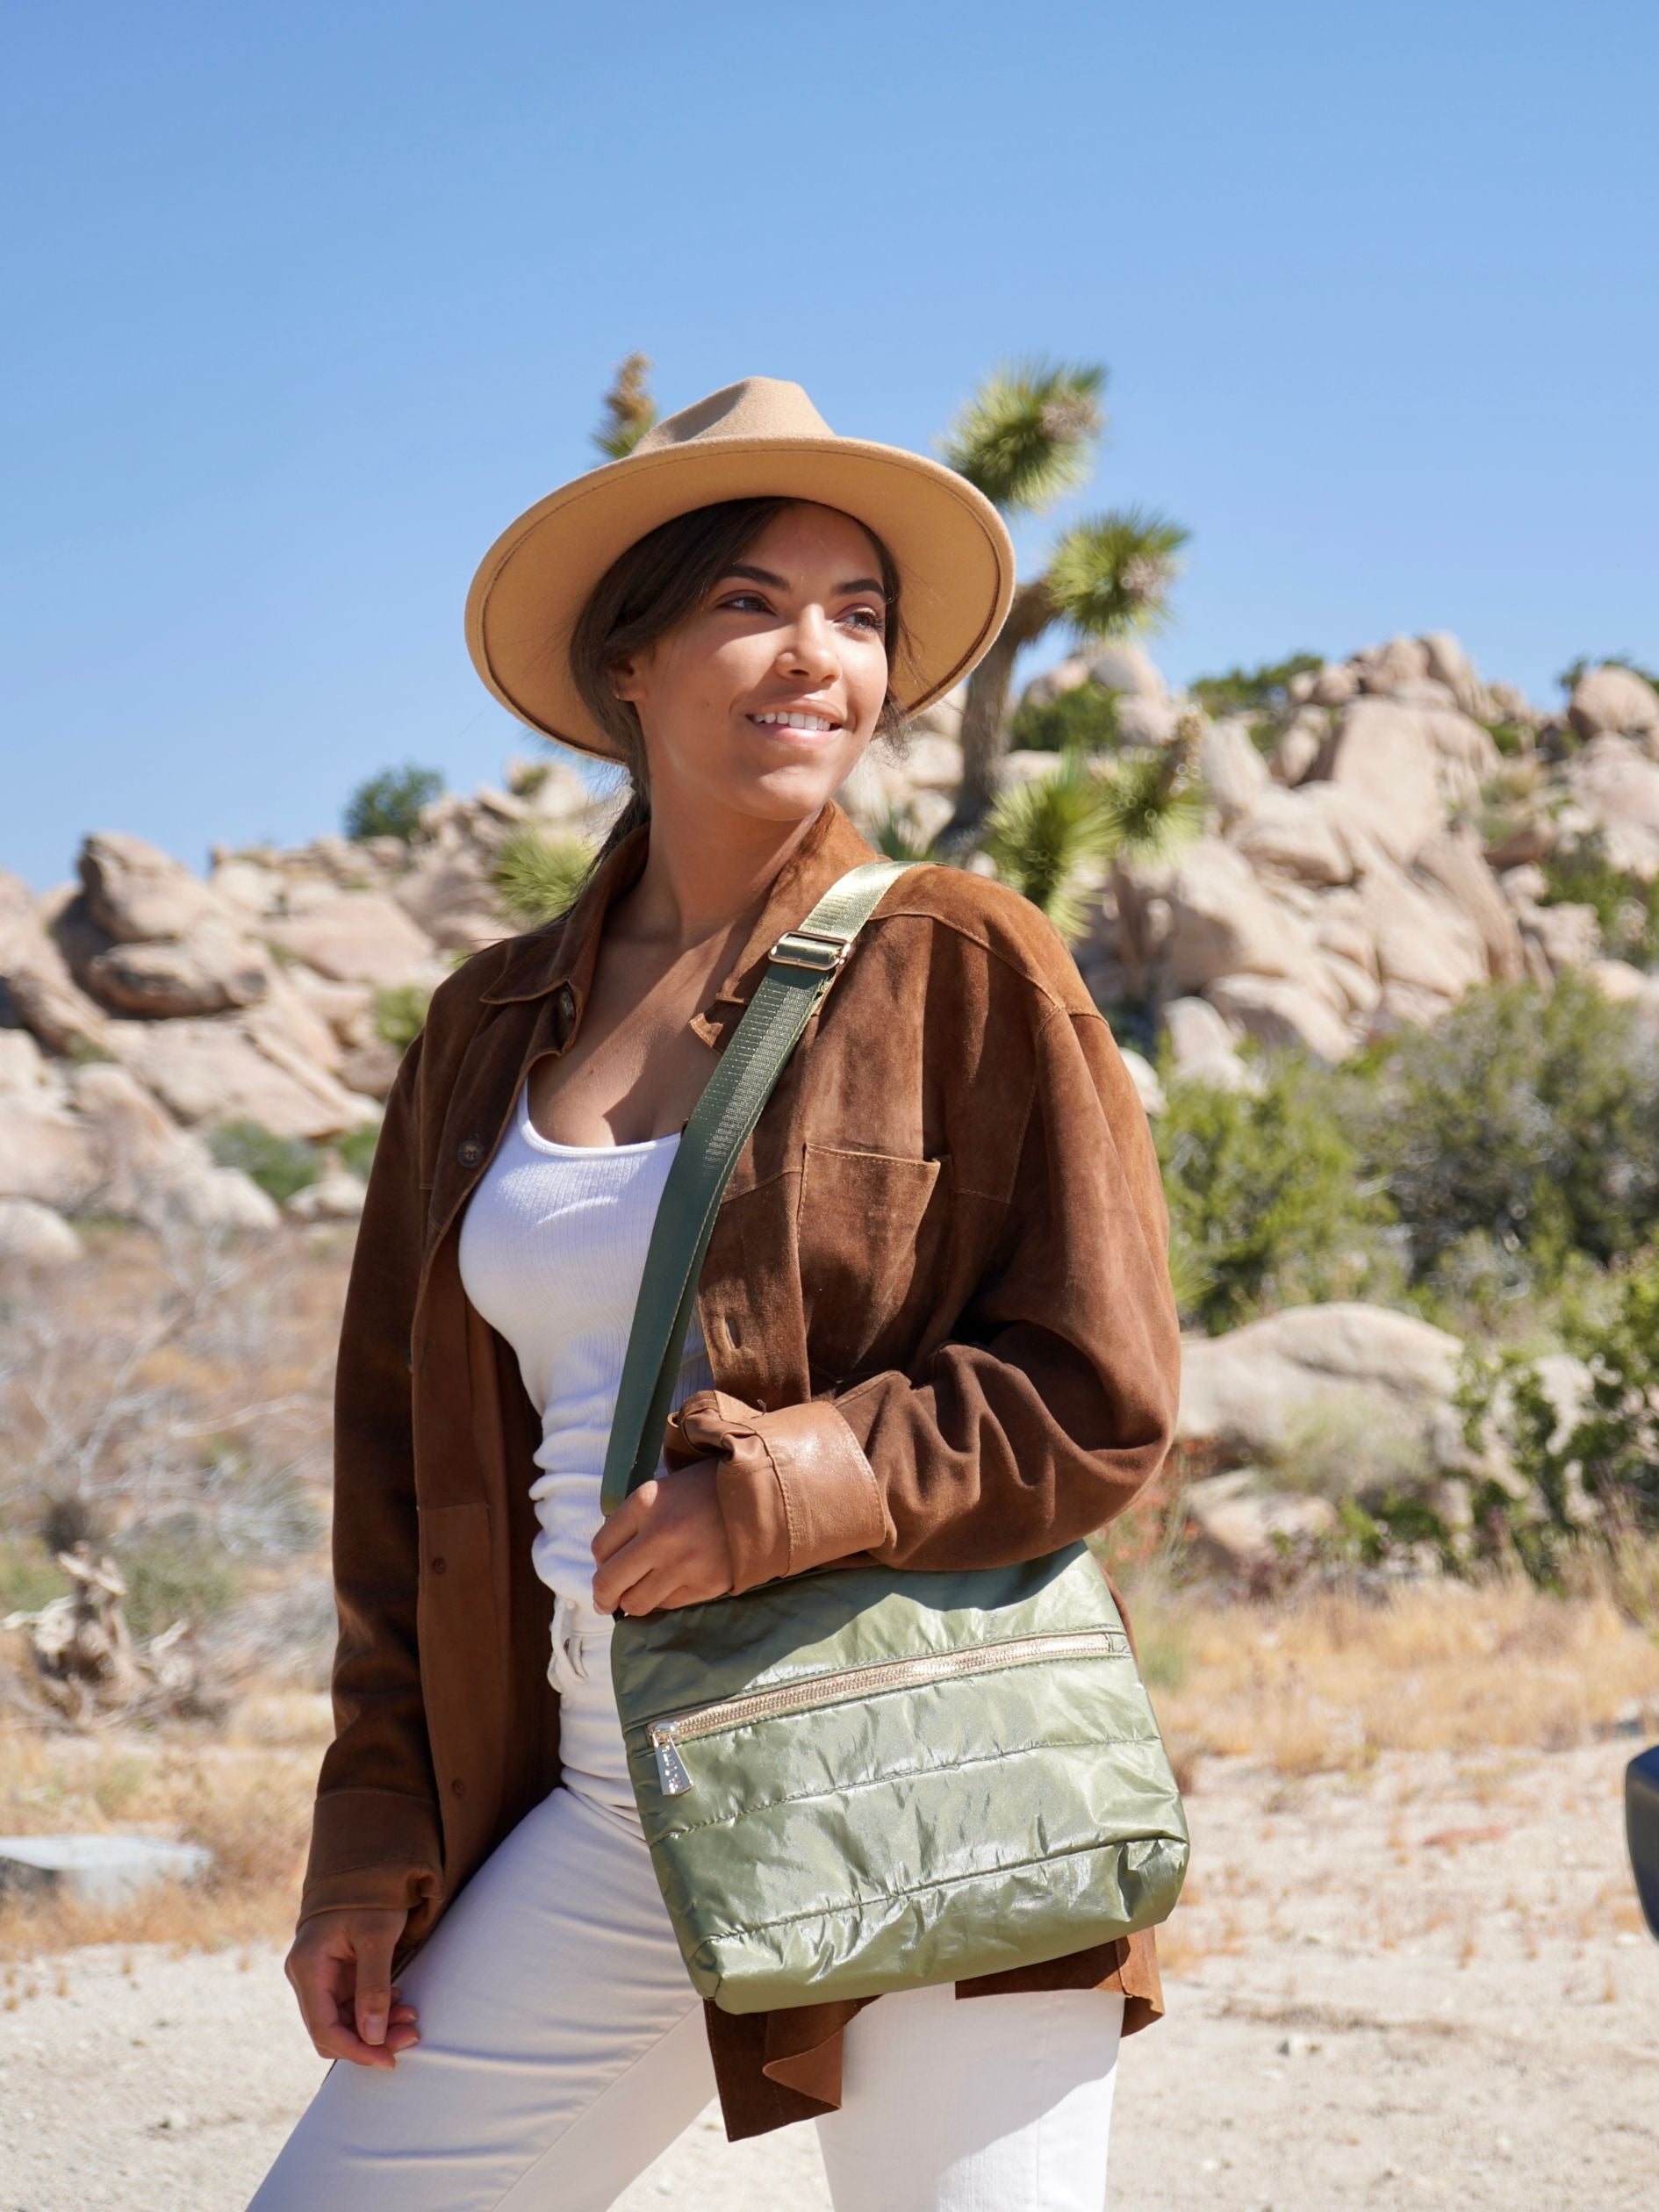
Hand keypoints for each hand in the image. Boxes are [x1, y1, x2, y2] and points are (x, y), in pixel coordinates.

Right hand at [285, 1907, 419, 2069]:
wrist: (369, 1866)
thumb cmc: (371, 1896)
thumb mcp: (377, 1937)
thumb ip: (373, 1986)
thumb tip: (373, 2037)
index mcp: (308, 1967)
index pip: (324, 2028)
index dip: (355, 2050)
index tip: (388, 2060)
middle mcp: (307, 1976)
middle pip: (333, 2029)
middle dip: (371, 2039)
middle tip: (410, 2036)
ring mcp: (320, 1977)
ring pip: (345, 2021)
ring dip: (377, 2027)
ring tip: (411, 2019)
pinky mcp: (335, 1975)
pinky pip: (352, 2005)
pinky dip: (376, 2010)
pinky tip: (400, 2003)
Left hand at [590, 1459, 733, 1615]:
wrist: (765, 1495)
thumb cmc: (709, 1489)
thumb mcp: (665, 1488)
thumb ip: (636, 1520)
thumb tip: (609, 1561)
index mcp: (646, 1502)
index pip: (600, 1547)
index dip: (599, 1563)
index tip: (606, 1569)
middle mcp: (659, 1535)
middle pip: (608, 1582)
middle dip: (603, 1596)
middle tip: (606, 1601)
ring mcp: (683, 1563)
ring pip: (636, 1603)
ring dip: (632, 1602)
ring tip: (640, 1594)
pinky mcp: (706, 1584)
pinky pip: (669, 1605)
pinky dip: (664, 1600)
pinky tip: (672, 1586)